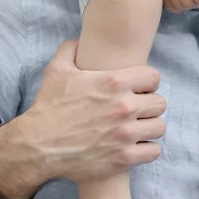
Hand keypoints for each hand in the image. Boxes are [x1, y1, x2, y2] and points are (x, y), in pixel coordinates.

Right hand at [0, 40, 165, 198]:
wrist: (38, 146)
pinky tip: (134, 147)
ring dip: (149, 128)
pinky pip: (153, 151)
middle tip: (136, 111)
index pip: (153, 77)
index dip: (146, 83)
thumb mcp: (56, 70)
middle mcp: (124, 107)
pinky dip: (146, 150)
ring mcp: (126, 134)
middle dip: (148, 106)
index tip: (138, 90)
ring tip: (137, 129)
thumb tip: (80, 40)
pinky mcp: (124, 158)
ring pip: (159, 127)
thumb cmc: (48, 108)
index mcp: (114, 83)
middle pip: (160, 103)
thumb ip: (71, 49)